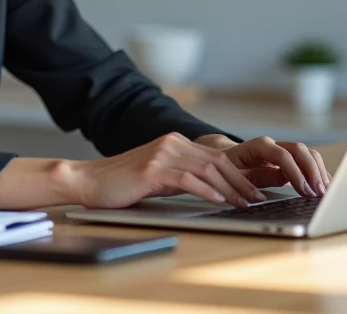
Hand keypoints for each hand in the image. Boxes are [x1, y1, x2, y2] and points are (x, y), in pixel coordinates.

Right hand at [68, 132, 269, 209]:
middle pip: (217, 161)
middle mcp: (171, 143)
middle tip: (257, 200)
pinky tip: (217, 200)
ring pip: (206, 169)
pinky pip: (187, 178)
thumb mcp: (159, 176)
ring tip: (244, 203)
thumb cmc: (123, 184)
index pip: (217, 157)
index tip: (254, 193)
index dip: (240, 176)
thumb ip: (183, 176)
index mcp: (175, 143)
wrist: (89, 181)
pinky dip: (206, 190)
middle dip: (241, 183)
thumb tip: (214, 190)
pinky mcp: (151, 169)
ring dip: (230, 188)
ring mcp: (161, 154)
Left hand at [196, 134, 331, 196]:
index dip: (294, 172)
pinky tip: (324, 188)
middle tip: (319, 193)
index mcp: (257, 146)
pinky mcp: (289, 161)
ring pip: (308, 154)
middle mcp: (273, 145)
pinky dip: (318, 174)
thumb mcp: (231, 177)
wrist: (223, 158)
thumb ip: (247, 184)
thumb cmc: (225, 169)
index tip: (304, 190)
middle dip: (312, 171)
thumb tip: (262, 198)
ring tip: (324, 193)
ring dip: (318, 172)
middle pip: (300, 150)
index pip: (281, 154)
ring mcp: (283, 151)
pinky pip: (308, 162)